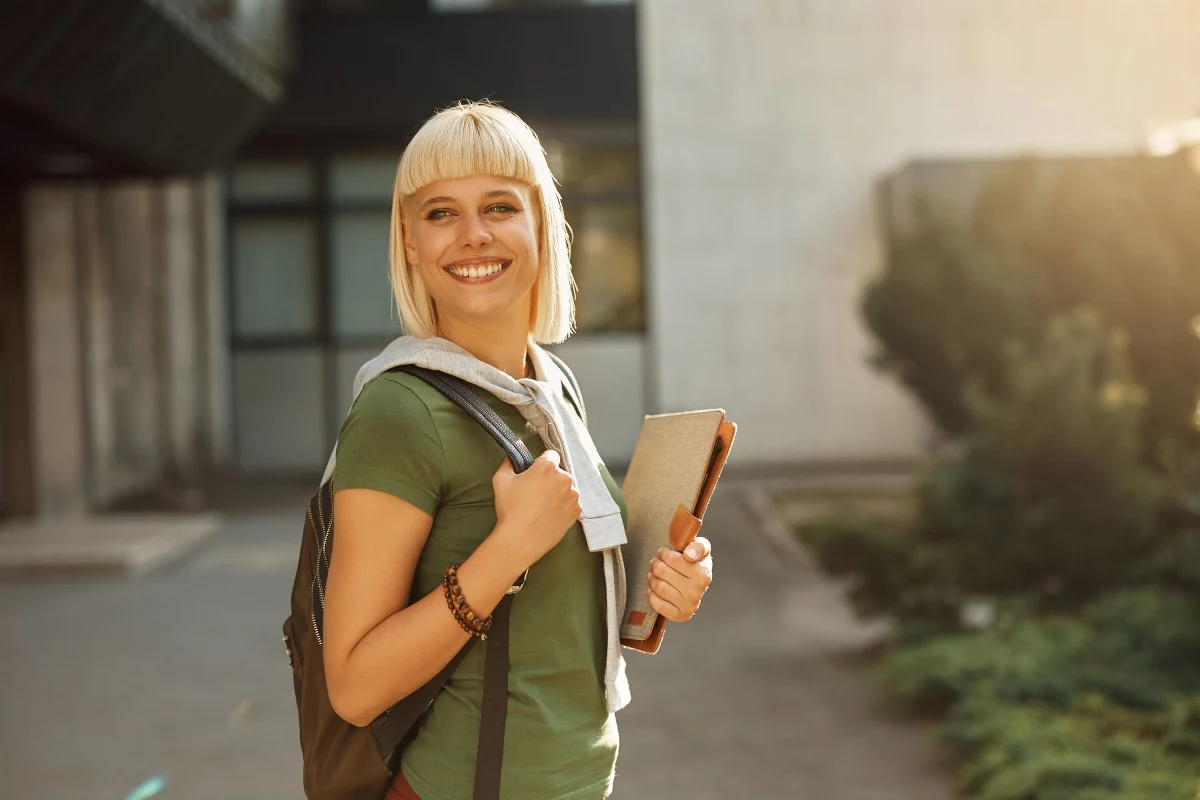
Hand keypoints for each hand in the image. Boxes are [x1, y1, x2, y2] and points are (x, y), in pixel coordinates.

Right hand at [491, 450, 580, 568]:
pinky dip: (563, 506)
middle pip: (559, 472)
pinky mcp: (577, 511)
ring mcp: (573, 495)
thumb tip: (512, 459)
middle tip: (535, 493)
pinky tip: (550, 514)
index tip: (534, 474)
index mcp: (548, 467)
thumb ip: (508, 463)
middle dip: (549, 479)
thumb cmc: (510, 508)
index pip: (550, 455)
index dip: (541, 463)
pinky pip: (570, 502)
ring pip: (566, 488)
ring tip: (543, 506)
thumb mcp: (501, 480)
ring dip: (557, 492)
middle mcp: (565, 478)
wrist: (521, 540)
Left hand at [647, 537, 712, 621]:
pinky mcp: (680, 616)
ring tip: (654, 574)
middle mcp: (697, 592)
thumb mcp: (702, 548)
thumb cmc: (697, 563)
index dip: (663, 553)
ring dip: (652, 578)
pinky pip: (658, 605)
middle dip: (656, 564)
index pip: (672, 559)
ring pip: (659, 587)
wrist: (699, 584)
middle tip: (655, 562)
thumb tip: (689, 555)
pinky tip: (654, 589)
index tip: (663, 553)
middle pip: (662, 572)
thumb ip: (698, 546)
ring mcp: (689, 605)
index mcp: (703, 574)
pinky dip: (652, 595)